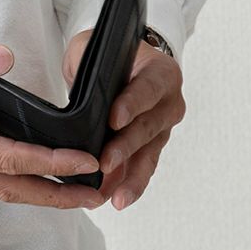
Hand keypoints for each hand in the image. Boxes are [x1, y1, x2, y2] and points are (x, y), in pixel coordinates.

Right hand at [0, 38, 105, 209]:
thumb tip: (5, 58)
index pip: (8, 159)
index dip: (51, 163)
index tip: (88, 164)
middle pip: (10, 188)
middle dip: (56, 195)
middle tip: (97, 195)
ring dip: (37, 191)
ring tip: (73, 189)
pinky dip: (13, 178)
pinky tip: (29, 170)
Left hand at [62, 29, 185, 210]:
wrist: (125, 66)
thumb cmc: (108, 55)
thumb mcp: (94, 50)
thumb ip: (88, 66)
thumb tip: (81, 100)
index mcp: (160, 73)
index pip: (147, 88)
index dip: (131, 104)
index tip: (114, 120)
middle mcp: (168, 101)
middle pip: (148, 126)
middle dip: (126, 147)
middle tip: (105, 163)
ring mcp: (162, 127)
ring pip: (148, 154)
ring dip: (131, 177)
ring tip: (117, 198)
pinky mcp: (152, 147)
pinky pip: (142, 167)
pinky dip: (128, 183)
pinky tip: (115, 199)